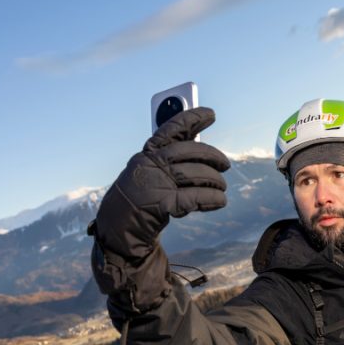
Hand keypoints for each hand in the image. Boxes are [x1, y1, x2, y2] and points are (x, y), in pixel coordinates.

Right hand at [94, 107, 229, 259]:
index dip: (193, 118)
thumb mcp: (151, 174)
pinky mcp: (160, 203)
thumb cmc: (140, 200)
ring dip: (214, 181)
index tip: (211, 114)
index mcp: (147, 154)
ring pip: (195, 173)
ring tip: (222, 188)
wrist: (117, 230)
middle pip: (189, 151)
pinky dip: (212, 198)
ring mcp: (154, 182)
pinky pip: (195, 197)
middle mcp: (150, 164)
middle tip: (226, 165)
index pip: (171, 128)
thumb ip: (170, 162)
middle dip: (213, 156)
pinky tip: (220, 201)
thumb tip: (202, 152)